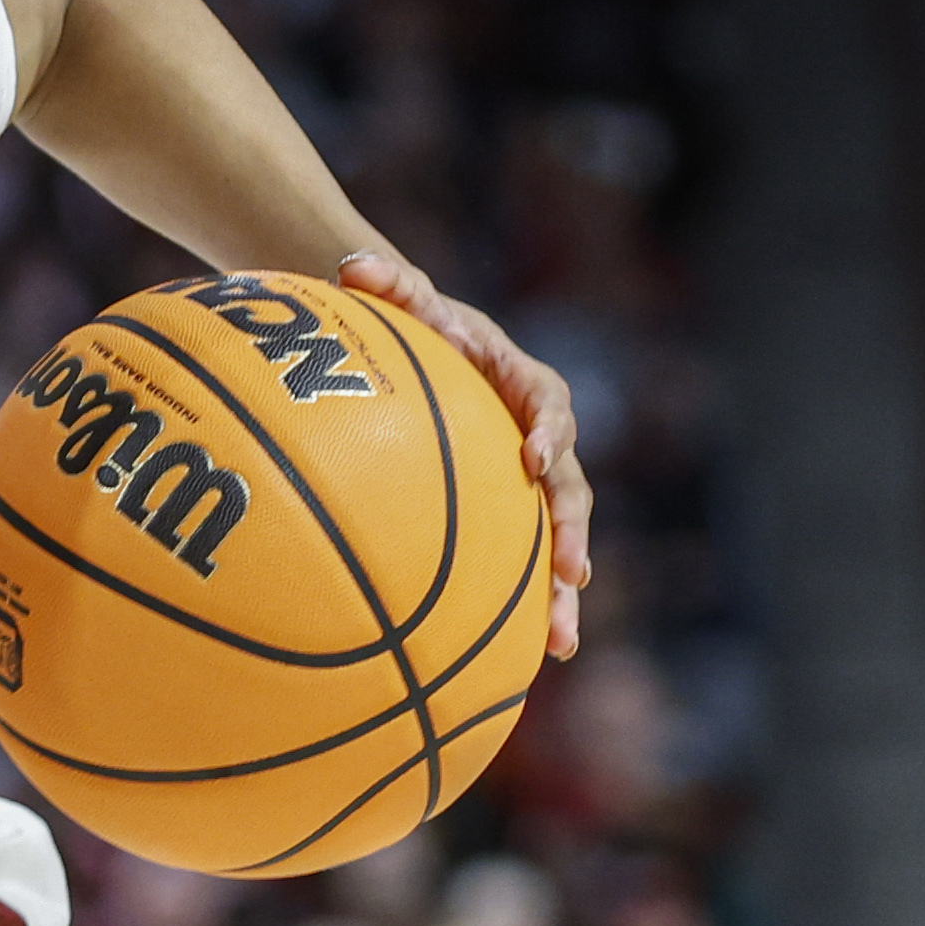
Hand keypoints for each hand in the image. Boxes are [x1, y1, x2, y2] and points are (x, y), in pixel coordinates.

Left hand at [339, 247, 593, 662]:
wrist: (418, 354)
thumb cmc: (411, 326)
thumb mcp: (402, 299)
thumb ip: (387, 282)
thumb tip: (352, 263)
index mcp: (521, 384)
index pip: (546, 404)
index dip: (548, 431)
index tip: (533, 457)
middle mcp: (536, 437)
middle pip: (566, 488)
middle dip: (571, 533)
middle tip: (572, 572)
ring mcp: (526, 485)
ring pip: (555, 540)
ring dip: (561, 592)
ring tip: (560, 643)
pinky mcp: (507, 518)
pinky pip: (523, 566)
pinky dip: (529, 609)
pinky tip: (531, 662)